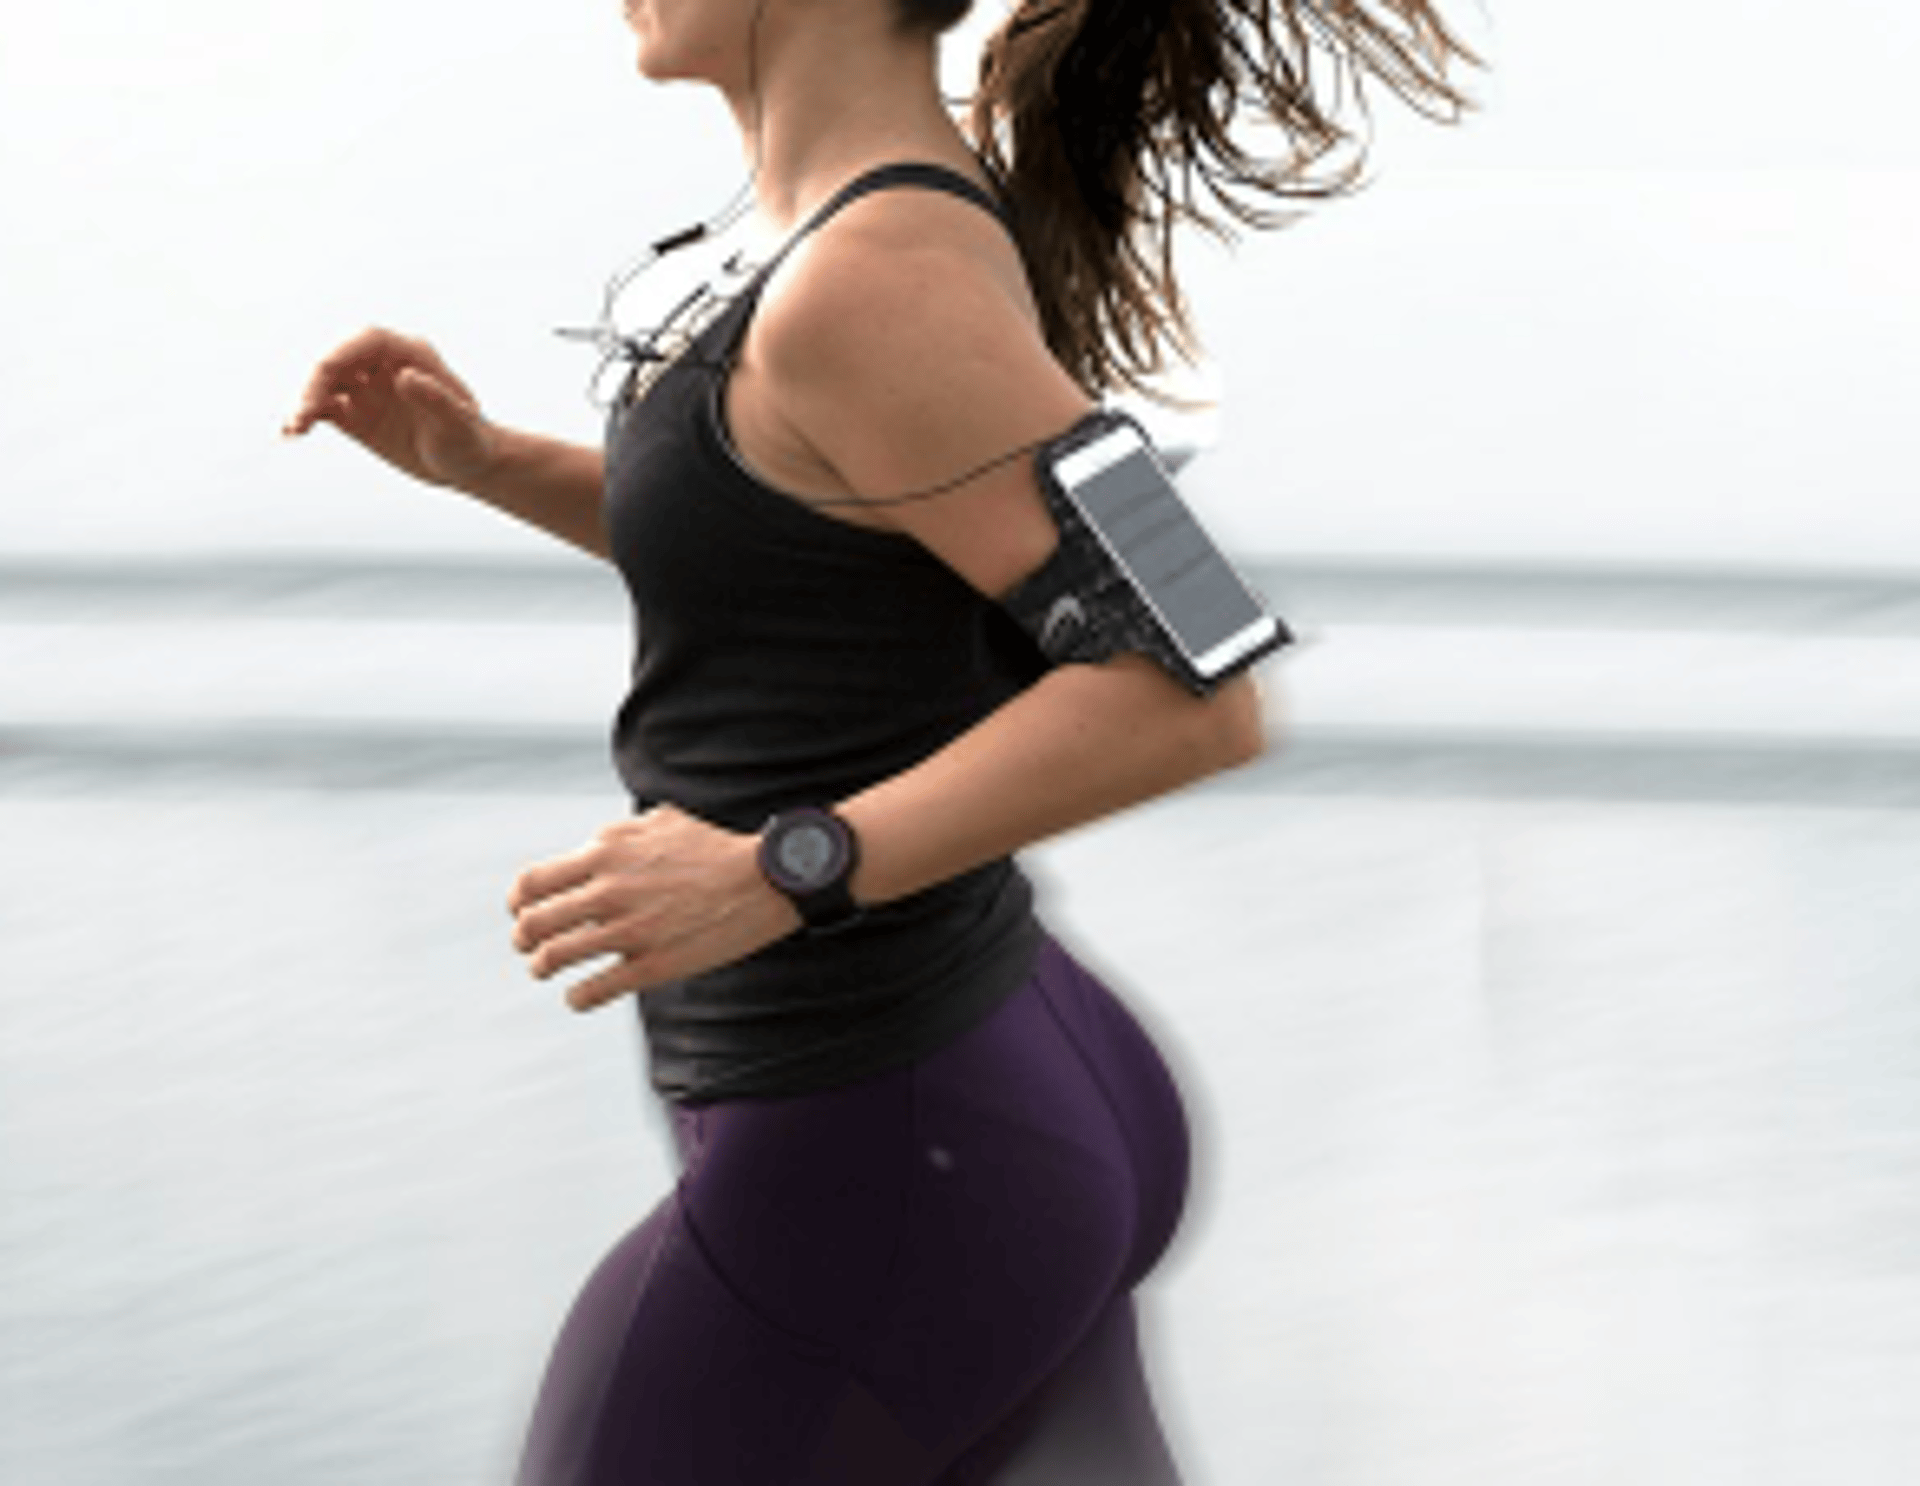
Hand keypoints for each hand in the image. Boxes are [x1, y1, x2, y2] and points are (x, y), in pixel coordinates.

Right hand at [283, 326, 499, 490]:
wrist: (470, 466)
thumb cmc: (471, 441)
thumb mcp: (458, 425)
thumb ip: (435, 399)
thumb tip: (405, 376)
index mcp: (412, 355)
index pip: (368, 340)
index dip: (342, 351)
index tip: (322, 372)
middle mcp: (385, 367)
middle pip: (340, 360)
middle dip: (317, 381)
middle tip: (305, 411)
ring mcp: (369, 390)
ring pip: (326, 384)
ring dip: (306, 400)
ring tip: (295, 427)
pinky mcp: (358, 416)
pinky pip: (324, 409)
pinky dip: (306, 417)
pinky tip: (291, 432)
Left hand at [507, 806, 802, 1011]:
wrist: (763, 880)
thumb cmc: (714, 848)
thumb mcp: (660, 821)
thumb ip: (617, 834)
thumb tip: (592, 846)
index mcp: (606, 854)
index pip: (533, 882)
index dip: (518, 901)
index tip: (521, 911)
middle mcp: (608, 892)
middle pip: (533, 923)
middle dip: (523, 938)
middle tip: (528, 945)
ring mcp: (628, 932)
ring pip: (554, 958)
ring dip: (542, 967)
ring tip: (546, 970)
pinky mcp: (651, 966)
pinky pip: (592, 991)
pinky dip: (577, 997)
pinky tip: (580, 996)